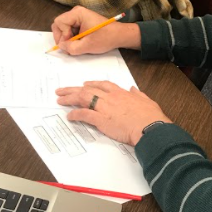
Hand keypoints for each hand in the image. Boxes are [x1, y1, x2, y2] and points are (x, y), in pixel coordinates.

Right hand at [51, 6, 140, 54]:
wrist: (119, 35)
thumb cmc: (106, 38)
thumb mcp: (87, 46)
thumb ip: (71, 47)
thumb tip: (61, 46)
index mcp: (78, 13)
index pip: (58, 23)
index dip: (61, 35)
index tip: (69, 43)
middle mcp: (77, 12)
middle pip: (59, 24)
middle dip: (63, 37)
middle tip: (70, 46)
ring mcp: (79, 16)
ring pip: (64, 28)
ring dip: (68, 38)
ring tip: (77, 45)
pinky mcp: (82, 21)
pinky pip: (70, 29)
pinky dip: (73, 37)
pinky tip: (80, 42)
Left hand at [56, 81, 171, 145]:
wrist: (150, 127)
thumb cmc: (151, 117)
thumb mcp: (147, 101)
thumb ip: (138, 95)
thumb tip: (133, 89)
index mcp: (121, 93)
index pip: (103, 85)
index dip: (92, 84)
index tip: (84, 84)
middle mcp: (111, 98)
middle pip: (88, 90)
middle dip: (73, 89)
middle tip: (62, 91)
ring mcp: (105, 108)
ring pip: (83, 98)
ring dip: (70, 98)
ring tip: (60, 99)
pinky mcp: (101, 120)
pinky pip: (85, 114)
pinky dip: (76, 114)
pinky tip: (70, 116)